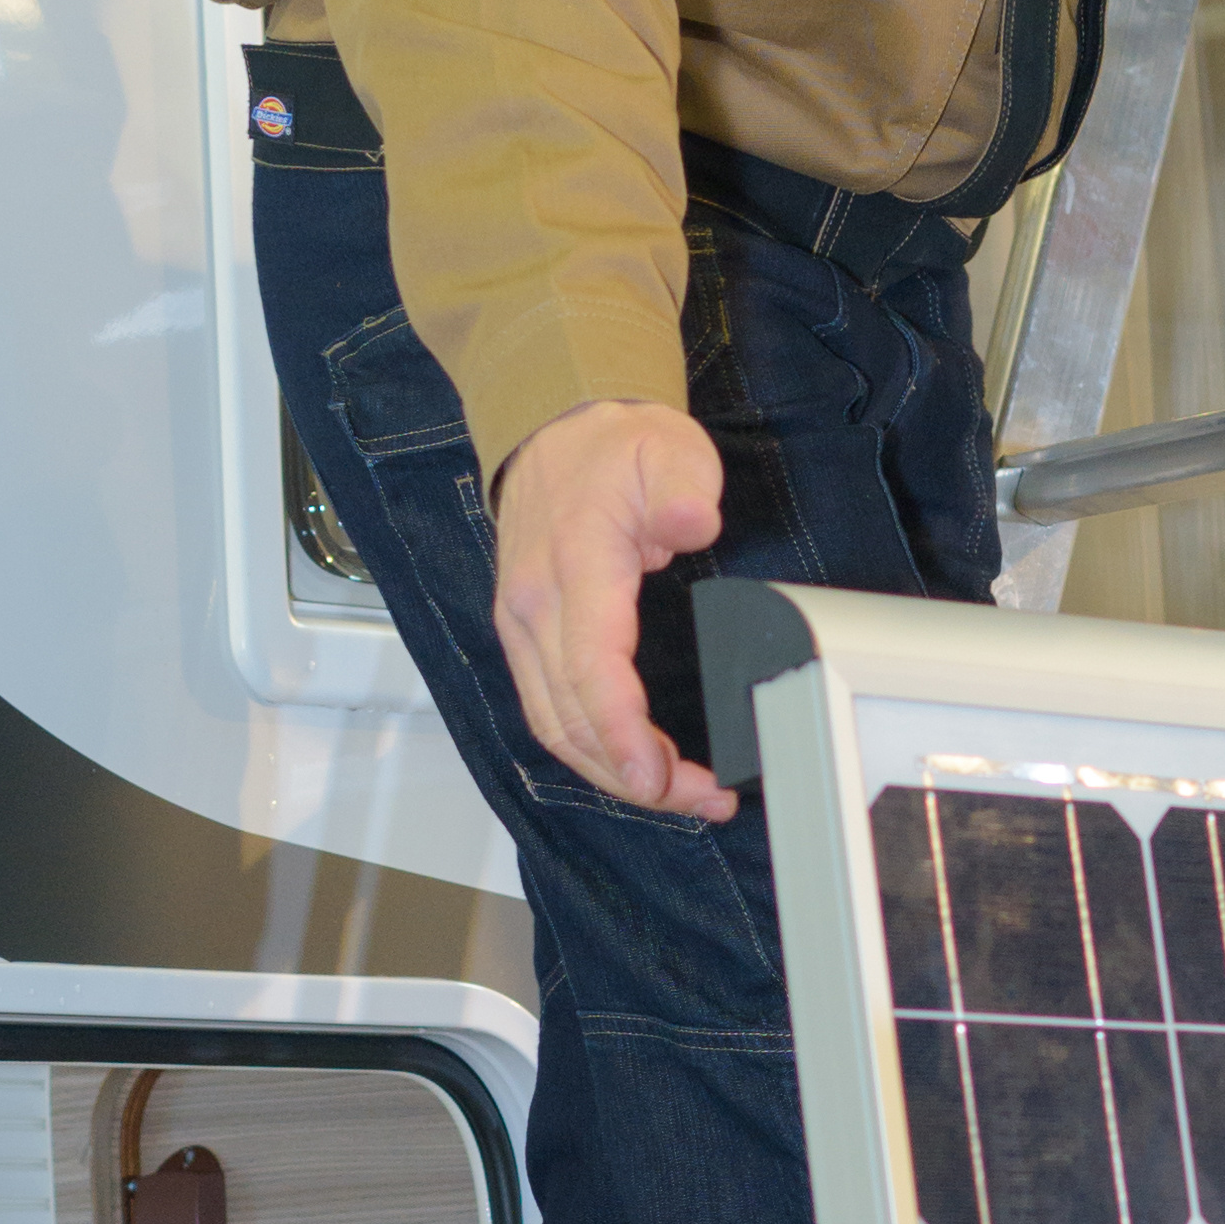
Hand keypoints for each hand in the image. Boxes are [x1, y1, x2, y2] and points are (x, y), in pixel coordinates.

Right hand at [492, 398, 732, 815]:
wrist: (554, 427)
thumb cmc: (613, 446)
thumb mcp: (668, 448)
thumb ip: (683, 487)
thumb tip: (694, 523)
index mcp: (574, 565)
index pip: (591, 667)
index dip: (622, 733)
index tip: (656, 777)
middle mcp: (534, 605)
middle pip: (572, 718)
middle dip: (633, 773)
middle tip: (702, 796)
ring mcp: (522, 625)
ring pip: (555, 726)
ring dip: (611, 771)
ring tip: (679, 793)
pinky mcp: (526, 637)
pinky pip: (549, 710)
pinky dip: (590, 749)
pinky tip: (633, 764)